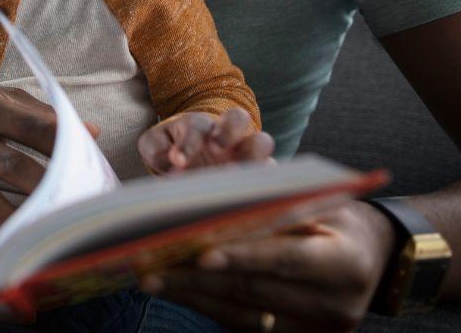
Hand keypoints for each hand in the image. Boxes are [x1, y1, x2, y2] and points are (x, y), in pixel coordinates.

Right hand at [0, 82, 98, 245]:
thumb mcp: (2, 98)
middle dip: (45, 185)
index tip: (84, 157)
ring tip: (46, 227)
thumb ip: (44, 114)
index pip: (28, 125)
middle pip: (9, 164)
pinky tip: (15, 241)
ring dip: (18, 217)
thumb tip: (92, 133)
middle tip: (73, 200)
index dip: (59, 143)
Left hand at [138, 108, 274, 173]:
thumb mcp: (155, 146)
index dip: (189, 142)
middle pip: (238, 117)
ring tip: (236, 175)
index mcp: (198, 124)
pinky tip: (250, 197)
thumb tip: (173, 166)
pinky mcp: (258, 172)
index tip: (177, 161)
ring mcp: (245, 151)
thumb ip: (157, 150)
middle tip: (215, 150)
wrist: (189, 161)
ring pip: (263, 142)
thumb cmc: (170, 149)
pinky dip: (265, 182)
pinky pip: (271, 174)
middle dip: (228, 132)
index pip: (198, 126)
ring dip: (254, 156)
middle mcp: (225, 133)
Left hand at [141, 199, 396, 331]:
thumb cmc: (335, 218)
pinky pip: (245, 325)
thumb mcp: (317, 204)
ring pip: (243, 314)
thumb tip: (209, 202)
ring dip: (192, 295)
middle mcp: (334, 305)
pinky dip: (208, 305)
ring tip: (150, 278)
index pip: (284, 259)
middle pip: (254, 291)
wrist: (372, 257)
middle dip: (198, 278)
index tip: (200, 254)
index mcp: (345, 263)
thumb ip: (273, 206)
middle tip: (151, 263)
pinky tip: (176, 290)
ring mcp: (315, 330)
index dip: (243, 257)